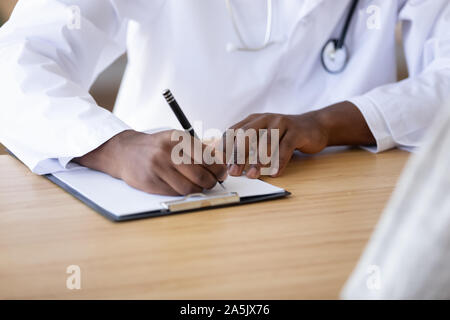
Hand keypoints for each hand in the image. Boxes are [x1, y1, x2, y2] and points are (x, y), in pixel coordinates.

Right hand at [74, 130, 227, 195]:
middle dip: (212, 182)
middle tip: (213, 182)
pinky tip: (184, 186)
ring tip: (200, 186)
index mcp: (178, 139)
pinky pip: (176, 193)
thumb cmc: (156, 146)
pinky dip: (184, 193)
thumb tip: (222, 160)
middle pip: (201, 175)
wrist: (125, 151)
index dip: (219, 169)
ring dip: (199, 190)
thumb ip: (199, 148)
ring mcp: (158, 168)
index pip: (208, 158)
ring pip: (189, 188)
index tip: (222, 173)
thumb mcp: (176, 139)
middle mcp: (168, 152)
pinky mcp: (151, 182)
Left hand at [226, 112, 327, 178]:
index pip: (233, 132)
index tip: (221, 164)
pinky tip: (275, 173)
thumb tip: (227, 164)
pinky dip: (280, 161)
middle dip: (238, 155)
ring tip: (251, 175)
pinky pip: (286, 147)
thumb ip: (248, 147)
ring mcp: (281, 123)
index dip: (226, 148)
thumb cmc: (284, 136)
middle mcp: (265, 119)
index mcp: (253, 120)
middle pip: (247, 136)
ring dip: (257, 161)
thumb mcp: (263, 137)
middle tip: (233, 172)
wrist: (314, 126)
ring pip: (266, 142)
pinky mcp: (297, 131)